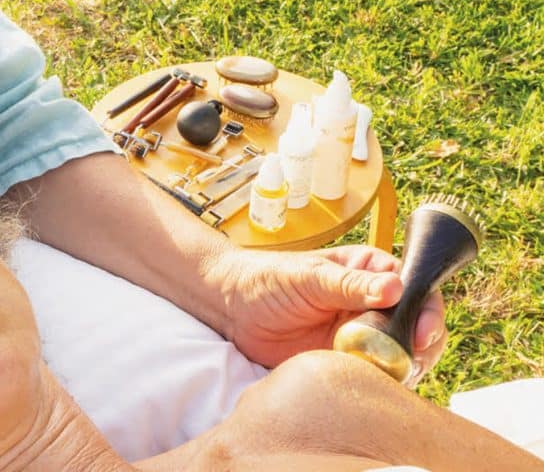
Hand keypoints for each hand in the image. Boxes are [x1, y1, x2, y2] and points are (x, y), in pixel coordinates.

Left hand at [215, 245, 446, 380]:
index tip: (420, 333)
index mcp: (372, 272)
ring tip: (383, 374)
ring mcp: (364, 335)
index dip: (426, 312)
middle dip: (420, 347)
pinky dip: (378, 384)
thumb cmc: (269, 279)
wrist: (232, 307)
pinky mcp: (348, 362)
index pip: (417, 289)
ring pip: (402, 356)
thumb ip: (349, 284)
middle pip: (418, 328)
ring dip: (401, 368)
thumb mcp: (308, 277)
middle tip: (406, 362)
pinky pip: (375, 376)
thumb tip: (396, 287)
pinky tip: (366, 385)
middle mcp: (376, 304)